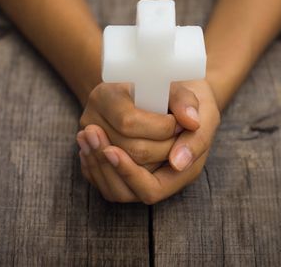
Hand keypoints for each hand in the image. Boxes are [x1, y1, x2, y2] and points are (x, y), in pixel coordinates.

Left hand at [77, 79, 220, 202]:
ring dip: (95, 161)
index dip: (129, 172)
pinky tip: (84, 142)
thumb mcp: (195, 96)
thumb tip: (189, 123)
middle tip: (91, 130)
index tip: (111, 150)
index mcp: (186, 169)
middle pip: (126, 182)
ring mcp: (142, 176)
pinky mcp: (123, 171)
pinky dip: (90, 165)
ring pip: (112, 187)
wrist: (174, 92)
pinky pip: (102, 182)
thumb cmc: (184, 98)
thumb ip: (191, 107)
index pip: (151, 189)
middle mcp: (163, 177)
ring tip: (85, 134)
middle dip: (108, 158)